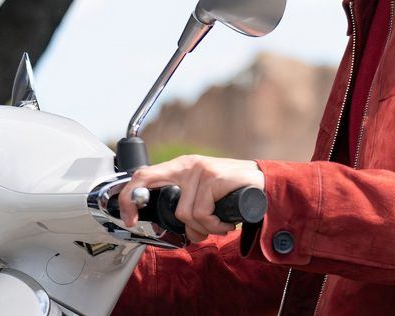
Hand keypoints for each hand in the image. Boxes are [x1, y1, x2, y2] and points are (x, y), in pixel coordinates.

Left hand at [117, 155, 264, 242]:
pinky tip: (225, 224)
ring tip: (216, 226)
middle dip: (132, 202)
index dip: (129, 196)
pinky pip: (202, 214)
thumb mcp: (204, 193)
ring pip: (183, 213)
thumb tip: (171, 225)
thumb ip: (186, 202)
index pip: (144, 174)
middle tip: (134, 222)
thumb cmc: (234, 192)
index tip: (128, 218)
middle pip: (146, 179)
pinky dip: (214, 226)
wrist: (266, 184)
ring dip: (201, 229)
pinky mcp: (213, 178)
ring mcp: (200, 170)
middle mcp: (188, 165)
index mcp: (182, 166)